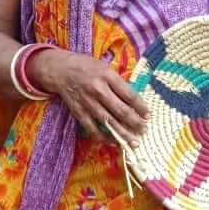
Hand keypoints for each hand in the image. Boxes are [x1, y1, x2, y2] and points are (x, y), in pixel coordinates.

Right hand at [30, 48, 148, 145]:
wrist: (60, 70)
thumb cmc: (86, 67)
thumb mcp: (104, 68)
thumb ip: (118, 83)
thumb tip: (134, 101)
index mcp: (107, 76)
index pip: (129, 94)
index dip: (140, 107)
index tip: (148, 115)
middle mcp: (98, 89)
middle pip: (121, 110)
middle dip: (135, 123)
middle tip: (144, 130)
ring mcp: (88, 102)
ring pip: (109, 122)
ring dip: (123, 134)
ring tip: (134, 142)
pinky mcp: (79, 112)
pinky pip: (93, 128)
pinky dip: (103, 137)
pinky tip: (114, 142)